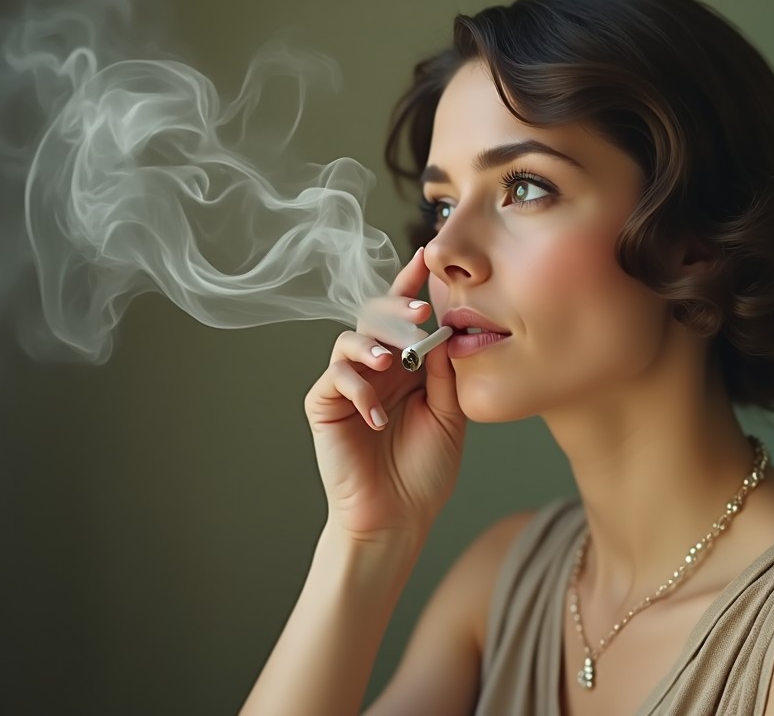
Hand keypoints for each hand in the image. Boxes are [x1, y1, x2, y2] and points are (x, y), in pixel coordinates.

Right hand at [304, 247, 465, 543]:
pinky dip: (359, 390)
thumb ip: (445, 373)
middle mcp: (377, 369)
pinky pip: (336, 379)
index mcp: (408, 367)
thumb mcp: (449, 415)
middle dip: (395, 306)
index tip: (426, 257)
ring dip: (371, 343)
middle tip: (418, 309)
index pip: (406, 319)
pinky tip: (378, 417)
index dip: (411, 286)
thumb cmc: (424, 471)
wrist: (398, 517)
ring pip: (350, 340)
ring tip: (391, 361)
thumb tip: (445, 329)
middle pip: (376, 317)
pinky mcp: (324, 405)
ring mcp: (349, 385)